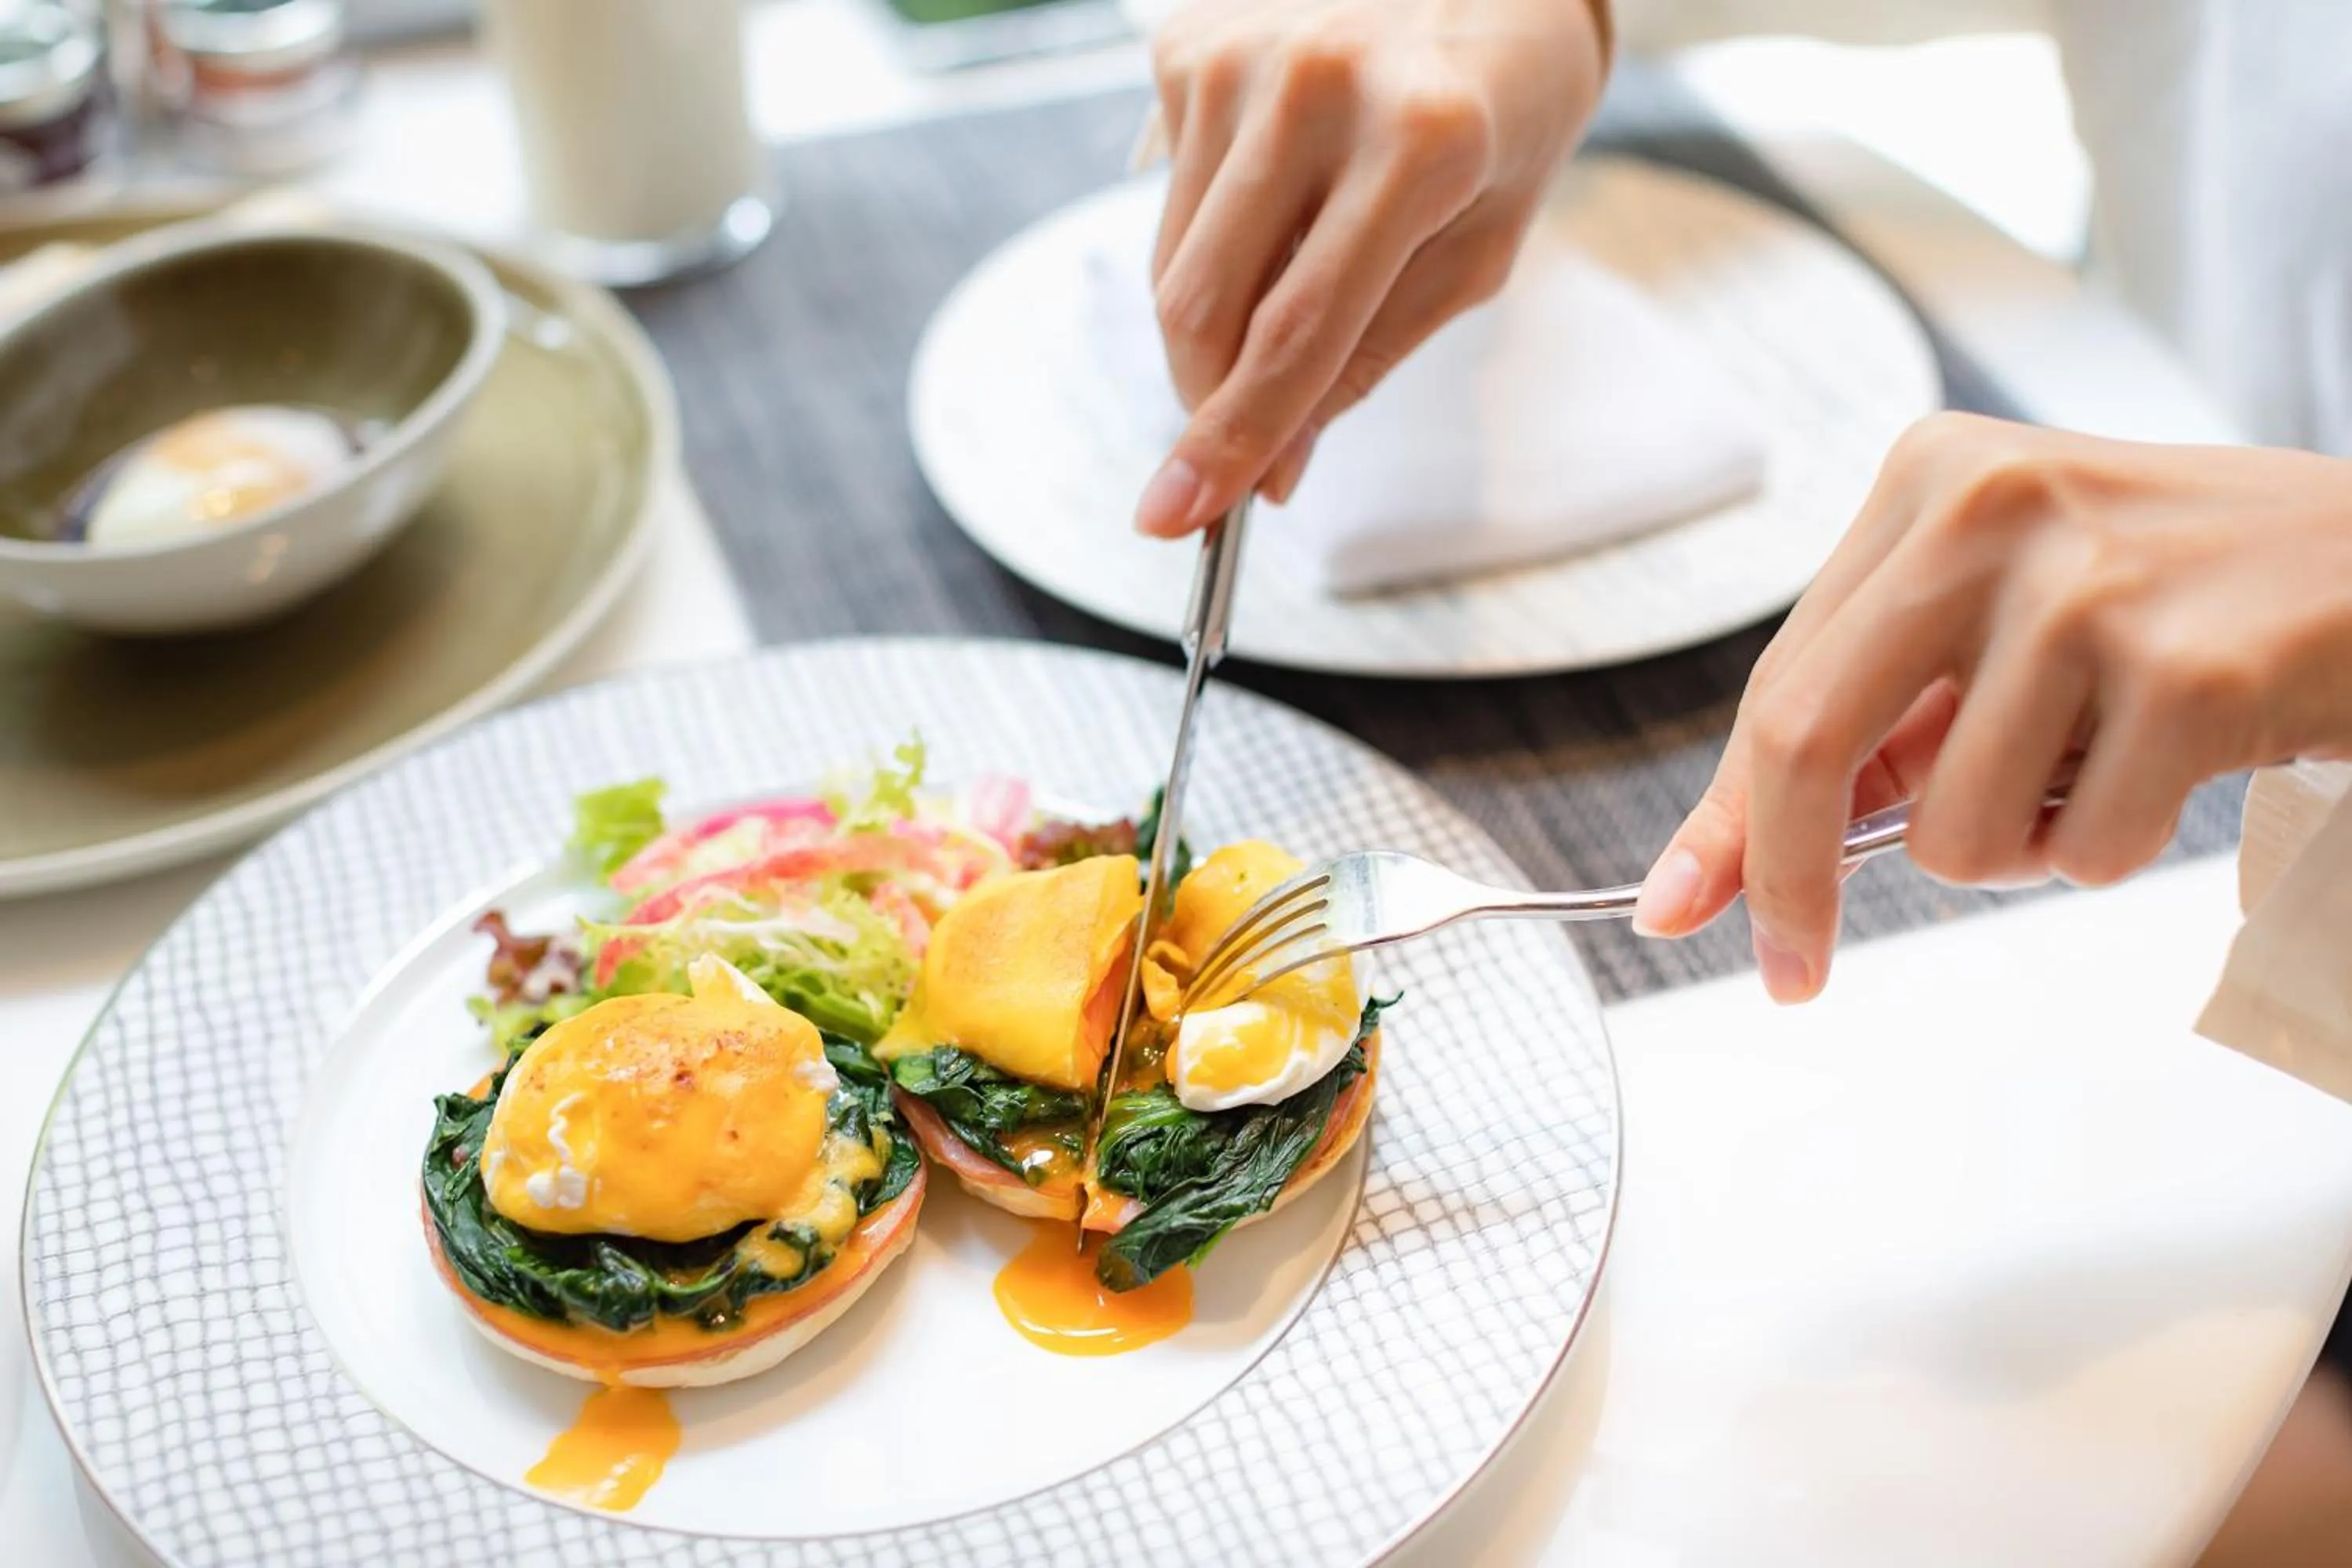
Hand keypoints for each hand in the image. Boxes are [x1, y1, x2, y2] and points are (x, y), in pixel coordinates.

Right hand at [1133, 0, 1609, 536]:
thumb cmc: (1503, 110)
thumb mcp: (1478, 248)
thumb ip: (1368, 356)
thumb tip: (1272, 463)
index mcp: (1422, 144)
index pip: (1296, 334)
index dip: (1232, 439)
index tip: (1175, 517)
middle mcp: (1318, 86)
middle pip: (1204, 305)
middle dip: (1205, 399)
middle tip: (1232, 443)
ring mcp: (1240, 54)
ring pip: (1171, 262)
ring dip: (1209, 320)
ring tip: (1294, 272)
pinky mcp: (1188, 41)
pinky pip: (1166, 194)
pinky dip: (1210, 232)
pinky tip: (1279, 188)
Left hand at [1632, 413, 2351, 1001]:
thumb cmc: (2188, 598)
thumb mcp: (2011, 617)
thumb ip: (1886, 717)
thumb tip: (1734, 859)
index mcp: (1930, 482)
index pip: (1781, 683)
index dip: (1724, 819)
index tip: (1679, 908)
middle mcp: (1989, 510)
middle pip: (1807, 742)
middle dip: (1788, 885)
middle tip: (1795, 968)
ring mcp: (2086, 587)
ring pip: (1951, 830)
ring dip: (2017, 847)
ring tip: (2097, 767)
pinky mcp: (2183, 672)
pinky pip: (2083, 854)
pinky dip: (2115, 848)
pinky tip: (2176, 765)